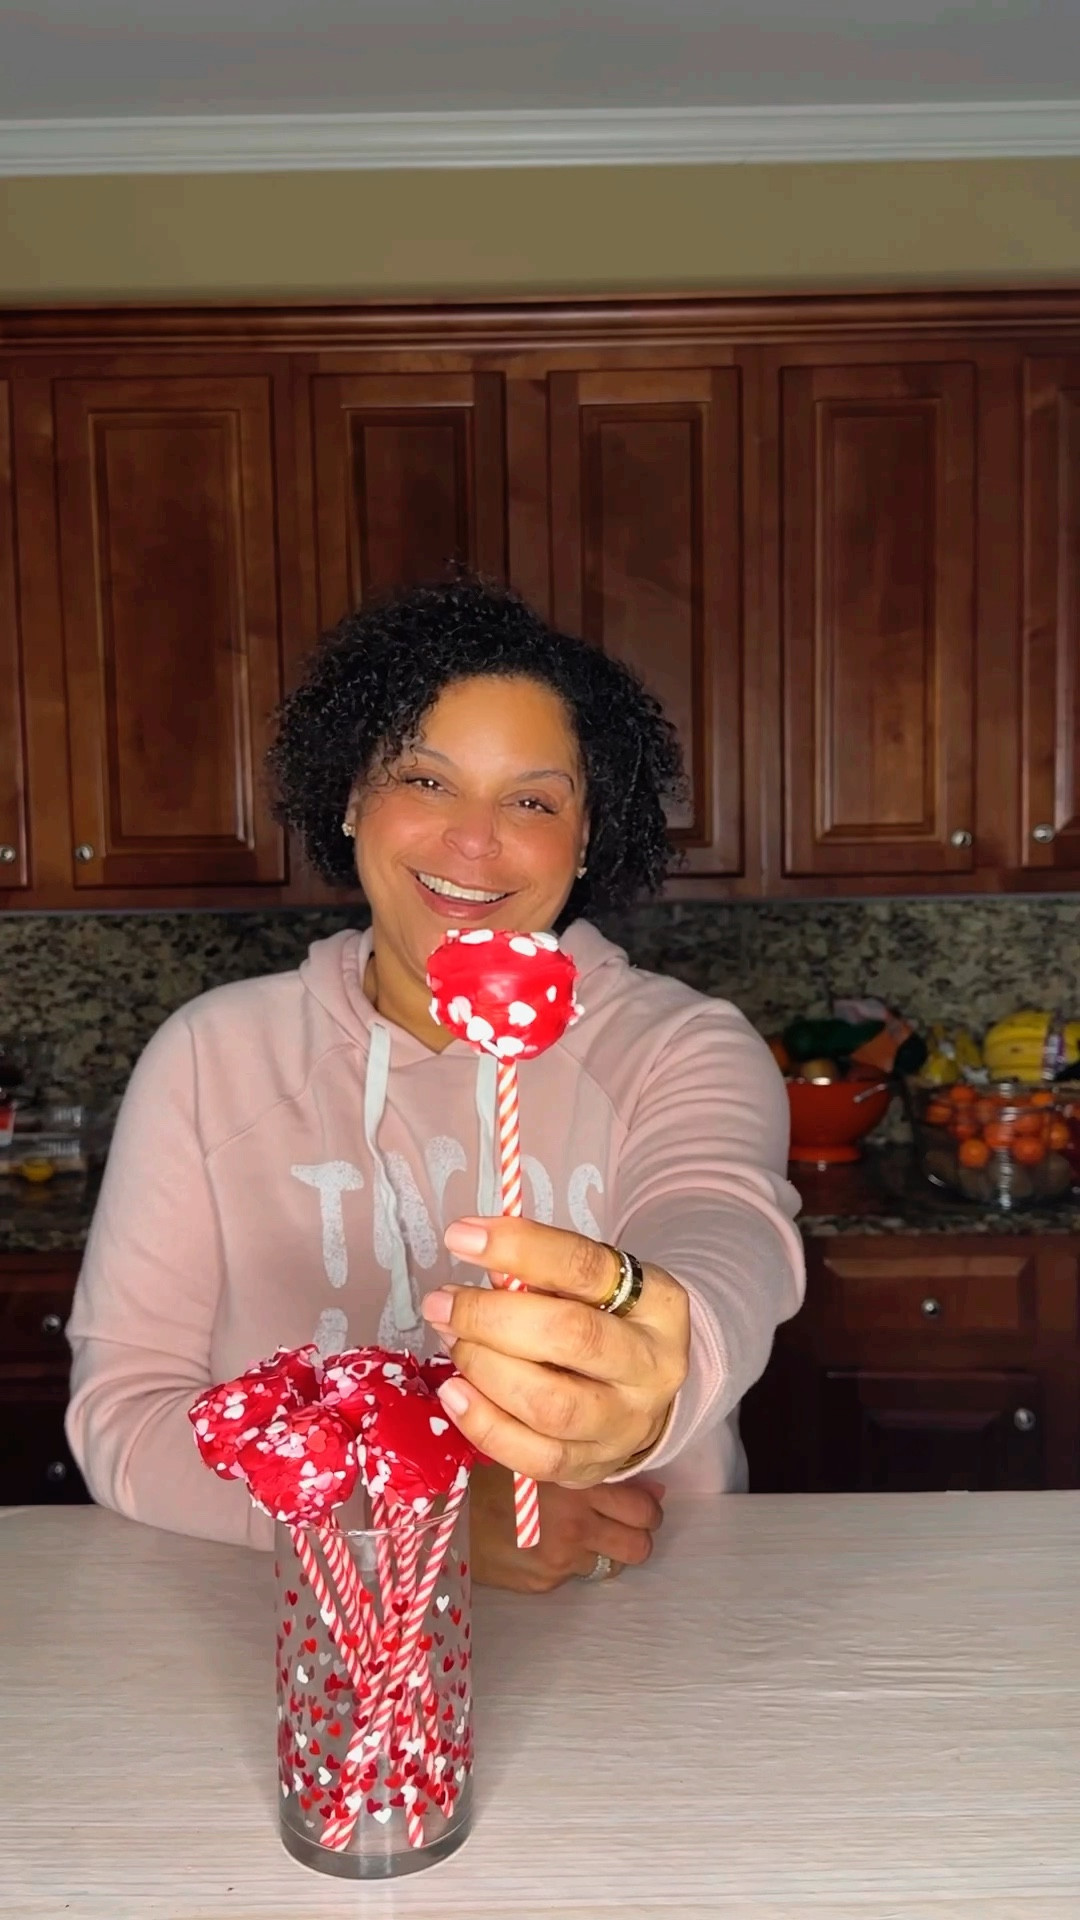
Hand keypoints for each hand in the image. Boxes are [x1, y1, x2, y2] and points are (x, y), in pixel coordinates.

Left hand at [420, 1216, 689, 1488]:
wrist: (640, 1397)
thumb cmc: (605, 1325)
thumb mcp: (591, 1287)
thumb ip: (540, 1276)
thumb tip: (477, 1262)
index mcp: (658, 1304)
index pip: (586, 1267)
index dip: (520, 1249)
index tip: (462, 1237)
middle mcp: (651, 1367)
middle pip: (570, 1337)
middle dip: (490, 1317)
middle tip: (442, 1304)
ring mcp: (626, 1425)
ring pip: (550, 1405)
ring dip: (484, 1369)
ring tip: (453, 1344)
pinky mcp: (594, 1467)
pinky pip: (534, 1457)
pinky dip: (483, 1424)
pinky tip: (455, 1392)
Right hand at [469, 1461, 665, 1592]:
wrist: (435, 1506)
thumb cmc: (483, 1466)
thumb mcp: (537, 1450)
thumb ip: (587, 1462)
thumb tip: (641, 1480)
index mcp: (578, 1484)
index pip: (642, 1507)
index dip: (646, 1504)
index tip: (639, 1499)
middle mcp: (576, 1527)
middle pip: (639, 1545)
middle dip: (638, 1534)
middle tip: (623, 1521)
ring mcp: (560, 1561)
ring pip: (611, 1565)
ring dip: (605, 1549)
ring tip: (582, 1533)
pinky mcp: (541, 1583)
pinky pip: (573, 1575)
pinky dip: (569, 1561)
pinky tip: (545, 1542)